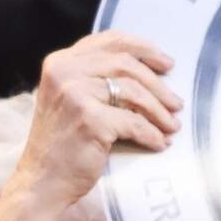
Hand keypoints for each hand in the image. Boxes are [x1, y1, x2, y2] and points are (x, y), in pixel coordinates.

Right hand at [0, 32, 178, 220]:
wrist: (43, 179)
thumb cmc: (64, 142)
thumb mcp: (72, 99)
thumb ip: (96, 79)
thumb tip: (151, 73)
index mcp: (61, 62)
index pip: (109, 41)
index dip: (144, 49)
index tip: (167, 63)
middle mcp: (65, 72)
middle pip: (126, 65)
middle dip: (159, 85)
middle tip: (176, 104)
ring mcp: (75, 94)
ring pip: (134, 92)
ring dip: (160, 111)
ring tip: (172, 126)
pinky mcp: (89, 120)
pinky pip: (134, 122)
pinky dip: (152, 134)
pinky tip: (159, 143)